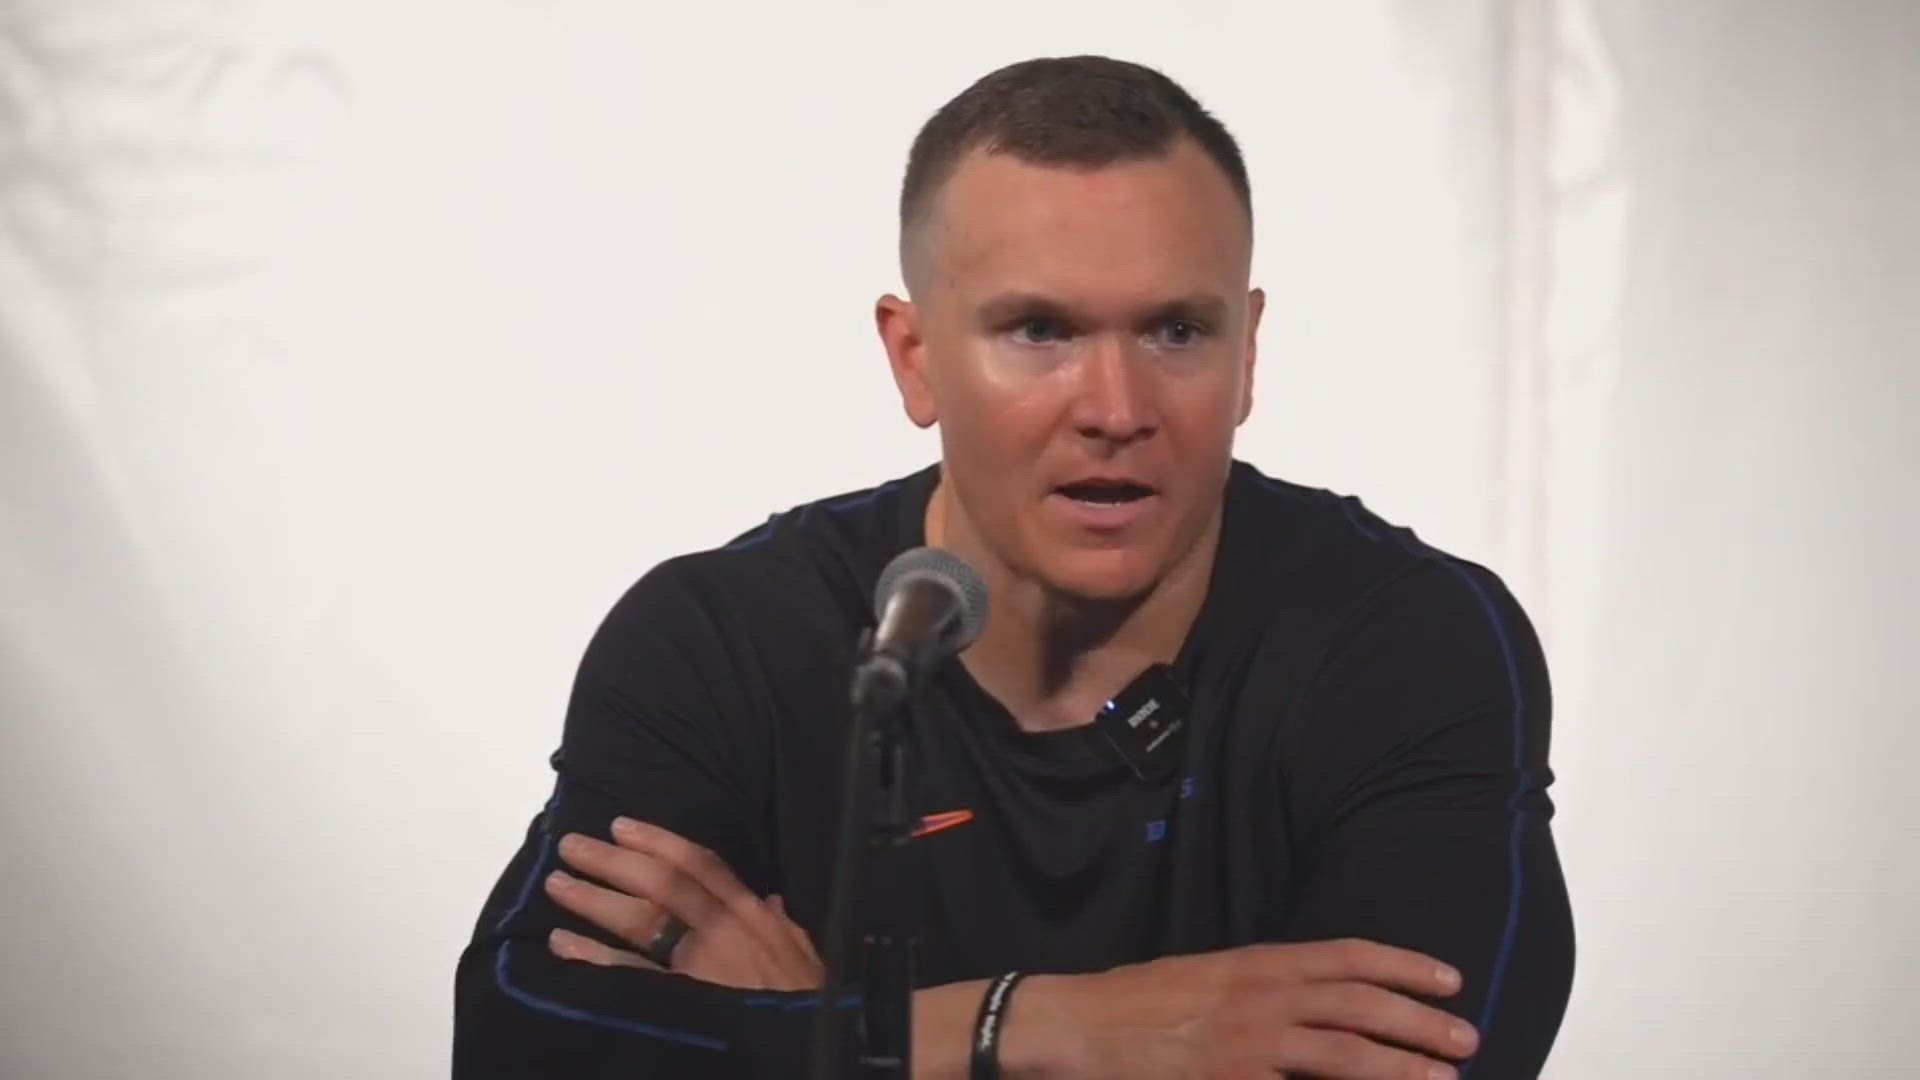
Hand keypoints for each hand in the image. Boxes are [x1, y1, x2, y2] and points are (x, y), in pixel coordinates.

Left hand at [541, 816, 822, 990]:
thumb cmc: (807, 1001)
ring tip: (557, 884)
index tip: (621, 825)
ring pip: (640, 920)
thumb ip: (784, 927)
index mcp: (751, 914)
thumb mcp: (806, 957)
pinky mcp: (680, 998)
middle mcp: (722, 929)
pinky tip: (560, 943)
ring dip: (594, 899)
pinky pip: (628, 973)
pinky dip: (592, 956)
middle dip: (614, 861)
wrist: (806, 1046)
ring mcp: (699, 963)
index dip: (658, 842)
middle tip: (572, 845)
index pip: (700, 865)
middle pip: (661, 884)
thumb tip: (771, 901)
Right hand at [1009, 939, 1477, 1079]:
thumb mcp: (1210, 976)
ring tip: (1444, 1078)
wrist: (1079, 1024)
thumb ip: (1264, 985)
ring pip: (1345, 1053)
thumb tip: (1317, 999)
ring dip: (1401, 1066)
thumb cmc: (1141, 1002)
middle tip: (1466, 1039)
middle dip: (1420, 1022)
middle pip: (1360, 1004)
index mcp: (1258, 963)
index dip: (1404, 966)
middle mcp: (1261, 996)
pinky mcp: (1232, 1079)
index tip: (1448, 979)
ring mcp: (1249, 1042)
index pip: (1347, 956)